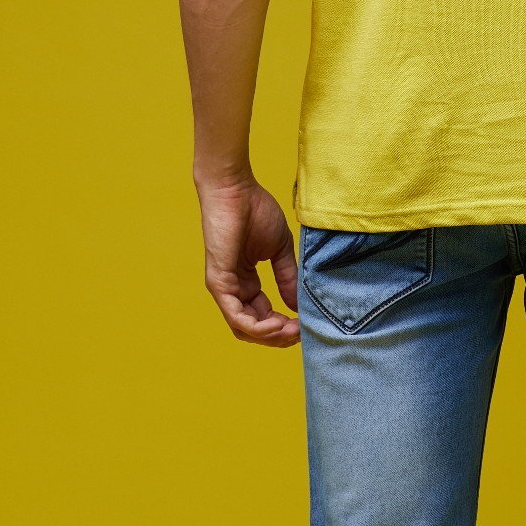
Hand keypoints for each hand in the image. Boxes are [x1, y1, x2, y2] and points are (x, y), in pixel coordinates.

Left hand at [195, 175, 299, 347]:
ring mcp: (223, 288)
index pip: (263, 316)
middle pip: (254, 329)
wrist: (236, 189)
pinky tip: (278, 324)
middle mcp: (232, 290)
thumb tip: (299, 306)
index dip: (284, 325)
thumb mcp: (280, 249)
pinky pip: (237, 318)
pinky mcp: (218, 284)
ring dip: (271, 336)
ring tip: (293, 331)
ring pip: (245, 329)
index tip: (306, 324)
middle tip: (302, 332)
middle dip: (280, 336)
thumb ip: (287, 277)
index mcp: (246, 282)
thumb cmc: (255, 210)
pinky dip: (258, 327)